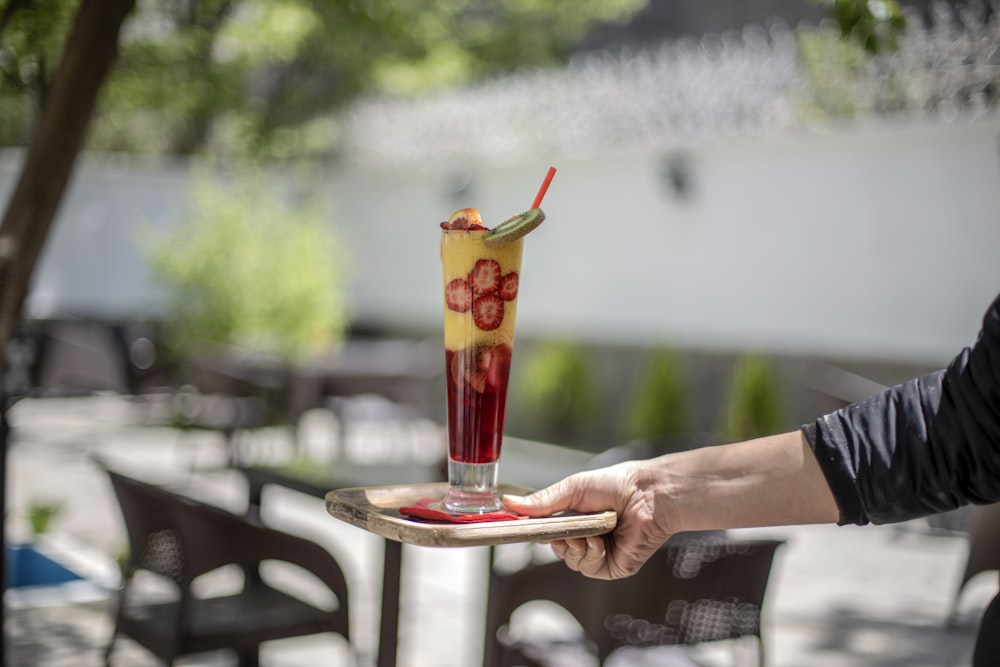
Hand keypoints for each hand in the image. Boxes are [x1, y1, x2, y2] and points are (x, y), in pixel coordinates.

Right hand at [503, 460, 676, 579]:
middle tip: (567, 528)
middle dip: (558, 539)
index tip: (522, 528)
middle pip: (557, 549)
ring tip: (588, 532)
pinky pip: (589, 568)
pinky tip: (599, 541)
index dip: (536, 531)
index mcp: (575, 518)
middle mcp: (585, 536)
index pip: (547, 531)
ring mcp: (598, 552)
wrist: (648, 495)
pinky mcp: (612, 566)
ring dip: (575, 547)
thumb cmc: (616, 485)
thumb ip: (541, 502)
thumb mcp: (572, 489)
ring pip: (571, 561)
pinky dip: (591, 555)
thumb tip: (507, 503)